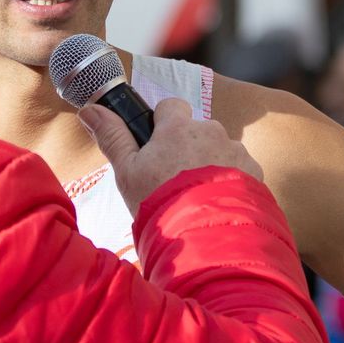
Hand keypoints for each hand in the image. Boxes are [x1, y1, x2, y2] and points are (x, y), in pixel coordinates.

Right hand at [79, 96, 264, 214]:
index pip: (172, 106)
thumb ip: (112, 137)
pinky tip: (218, 202)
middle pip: (198, 130)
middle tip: (175, 181)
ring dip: (211, 165)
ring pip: (220, 150)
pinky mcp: (254, 171)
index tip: (159, 146)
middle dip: (189, 149)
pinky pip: (241, 169)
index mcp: (177, 127)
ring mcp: (235, 150)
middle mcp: (210, 131)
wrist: (205, 236)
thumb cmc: (160, 202)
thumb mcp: (127, 172)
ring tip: (199, 197)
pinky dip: (231, 181)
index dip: (164, 124)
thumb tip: (88, 110)